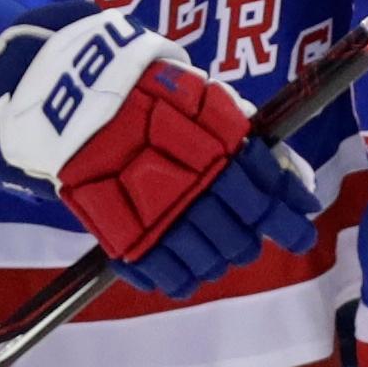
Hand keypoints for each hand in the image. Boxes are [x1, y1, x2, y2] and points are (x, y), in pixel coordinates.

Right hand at [0, 1, 320, 297]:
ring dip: (218, 259)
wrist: (66, 92)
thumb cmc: (139, 87)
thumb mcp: (196, 94)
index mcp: (215, 143)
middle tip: (250, 238)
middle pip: (240, 231)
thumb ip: (238, 132)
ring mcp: (157, 211)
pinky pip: (161, 272)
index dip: (288, 212)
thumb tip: (289, 174)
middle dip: (251, 238)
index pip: (265, 189)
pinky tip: (184, 276)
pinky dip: (177, 278)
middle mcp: (193, 181)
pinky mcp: (122, 233)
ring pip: (206, 256)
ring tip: (217, 254)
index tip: (301, 224)